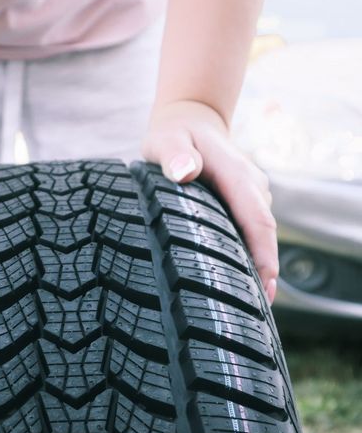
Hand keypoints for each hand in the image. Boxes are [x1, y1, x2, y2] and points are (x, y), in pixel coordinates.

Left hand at [142, 100, 277, 302]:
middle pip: (264, 233)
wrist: (188, 121)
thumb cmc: (173, 134)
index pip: (257, 218)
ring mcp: (250, 193)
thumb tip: (184, 172)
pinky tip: (236, 278)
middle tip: (256, 310)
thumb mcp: (166, 139)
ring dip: (256, 265)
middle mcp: (251, 185)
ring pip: (258, 234)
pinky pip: (250, 229)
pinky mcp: (243, 200)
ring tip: (245, 304)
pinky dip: (247, 253)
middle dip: (264, 270)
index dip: (263, 254)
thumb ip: (174, 154)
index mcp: (236, 173)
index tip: (265, 285)